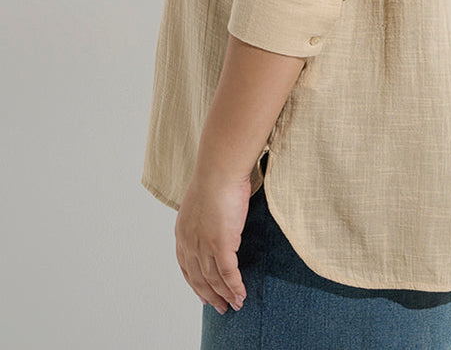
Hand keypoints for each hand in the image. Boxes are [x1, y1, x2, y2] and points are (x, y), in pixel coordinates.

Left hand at [174, 169, 252, 313]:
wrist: (220, 169)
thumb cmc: (216, 178)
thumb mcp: (203, 202)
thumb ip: (206, 218)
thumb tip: (218, 223)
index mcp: (182, 233)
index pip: (186, 267)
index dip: (195, 283)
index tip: (204, 294)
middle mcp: (189, 243)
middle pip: (198, 278)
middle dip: (209, 295)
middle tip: (220, 307)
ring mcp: (204, 245)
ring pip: (213, 279)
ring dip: (225, 295)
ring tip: (235, 304)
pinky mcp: (221, 245)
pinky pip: (228, 274)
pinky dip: (235, 287)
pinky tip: (241, 294)